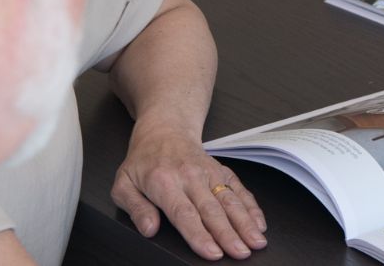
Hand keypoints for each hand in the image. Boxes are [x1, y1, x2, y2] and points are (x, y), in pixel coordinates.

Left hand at [111, 125, 267, 259]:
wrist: (164, 130)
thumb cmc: (143, 161)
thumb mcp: (123, 184)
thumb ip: (136, 208)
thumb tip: (148, 229)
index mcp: (164, 182)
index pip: (184, 214)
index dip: (200, 235)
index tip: (212, 252)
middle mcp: (190, 176)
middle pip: (212, 210)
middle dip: (229, 234)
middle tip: (241, 253)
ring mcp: (209, 172)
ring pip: (230, 200)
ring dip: (246, 222)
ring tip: (257, 241)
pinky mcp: (222, 170)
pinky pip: (239, 189)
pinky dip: (252, 206)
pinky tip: (260, 223)